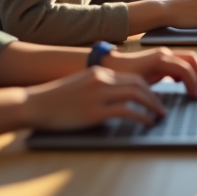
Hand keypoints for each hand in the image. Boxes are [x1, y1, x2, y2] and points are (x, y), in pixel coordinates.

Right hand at [24, 67, 165, 130]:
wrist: (33, 104)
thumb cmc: (55, 99)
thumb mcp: (80, 86)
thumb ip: (98, 88)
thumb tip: (117, 100)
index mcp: (98, 72)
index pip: (132, 77)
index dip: (148, 87)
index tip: (156, 97)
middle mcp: (100, 79)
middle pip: (138, 83)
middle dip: (155, 96)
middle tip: (163, 108)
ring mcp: (97, 94)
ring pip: (136, 94)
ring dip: (152, 105)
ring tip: (160, 116)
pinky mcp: (94, 111)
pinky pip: (126, 111)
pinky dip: (141, 116)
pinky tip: (147, 123)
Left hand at [108, 47, 196, 98]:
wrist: (109, 64)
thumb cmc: (121, 74)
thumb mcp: (137, 85)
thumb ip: (153, 94)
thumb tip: (164, 108)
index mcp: (161, 59)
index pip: (185, 69)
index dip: (194, 83)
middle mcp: (165, 54)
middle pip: (192, 60)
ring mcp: (164, 55)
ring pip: (188, 60)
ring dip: (195, 72)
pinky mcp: (161, 60)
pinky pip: (180, 63)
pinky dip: (186, 72)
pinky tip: (183, 83)